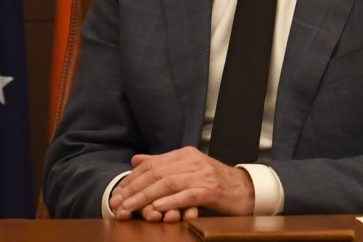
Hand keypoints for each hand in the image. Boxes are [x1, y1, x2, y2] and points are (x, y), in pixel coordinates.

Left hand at [108, 146, 254, 221]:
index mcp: (184, 154)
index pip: (152, 165)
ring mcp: (202, 175)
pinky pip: (187, 195)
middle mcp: (192, 161)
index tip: (117, 194)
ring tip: (130, 208)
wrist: (245, 189)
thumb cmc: (214, 182)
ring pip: (168, 184)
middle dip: (134, 190)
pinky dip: (171, 201)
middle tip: (117, 204)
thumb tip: (135, 160)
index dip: (132, 180)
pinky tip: (157, 207)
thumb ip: (162, 163)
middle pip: (156, 174)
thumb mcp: (187, 169)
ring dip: (146, 197)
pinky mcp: (211, 190)